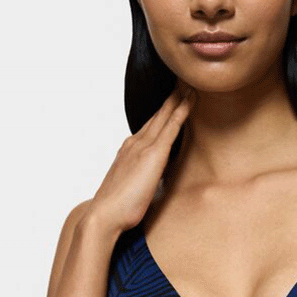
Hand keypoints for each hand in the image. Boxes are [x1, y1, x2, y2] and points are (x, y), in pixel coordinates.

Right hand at [87, 81, 196, 235]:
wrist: (104, 215)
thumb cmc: (116, 210)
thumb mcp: (130, 191)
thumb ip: (140, 181)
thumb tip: (150, 183)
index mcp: (129, 152)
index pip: (149, 128)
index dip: (161, 113)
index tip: (171, 101)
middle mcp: (135, 143)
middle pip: (157, 115)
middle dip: (170, 98)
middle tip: (183, 80)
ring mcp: (143, 146)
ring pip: (164, 115)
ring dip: (178, 98)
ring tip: (190, 83)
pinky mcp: (153, 154)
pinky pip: (171, 126)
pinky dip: (182, 110)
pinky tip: (191, 99)